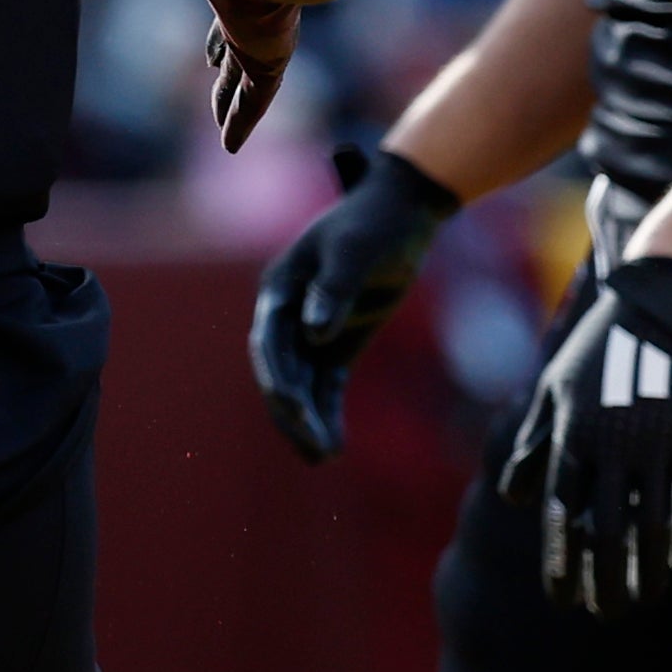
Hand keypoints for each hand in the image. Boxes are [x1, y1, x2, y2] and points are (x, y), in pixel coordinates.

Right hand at [74, 0, 299, 148]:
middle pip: (242, 23)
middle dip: (231, 45)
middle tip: (221, 61)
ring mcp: (270, 21)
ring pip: (251, 69)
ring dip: (234, 91)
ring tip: (227, 124)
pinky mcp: (270, 48)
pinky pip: (255, 95)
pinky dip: (240, 118)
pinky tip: (232, 145)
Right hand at [251, 144, 462, 460]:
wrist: (402, 214)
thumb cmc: (375, 224)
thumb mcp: (356, 250)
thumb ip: (334, 290)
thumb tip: (313, 333)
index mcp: (280, 287)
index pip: (269, 341)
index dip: (277, 376)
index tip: (292, 408)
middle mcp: (287, 314)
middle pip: (280, 371)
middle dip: (292, 411)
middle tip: (314, 447)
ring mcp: (311, 330)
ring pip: (301, 385)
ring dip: (308, 421)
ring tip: (325, 458)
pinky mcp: (337, 343)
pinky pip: (326, 385)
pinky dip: (328, 413)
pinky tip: (335, 445)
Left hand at [499, 252, 671, 618]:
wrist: (663, 308)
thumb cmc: (597, 352)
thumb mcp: (553, 390)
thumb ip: (535, 446)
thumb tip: (519, 502)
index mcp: (574, 435)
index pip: (563, 512)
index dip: (561, 558)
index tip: (559, 598)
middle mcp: (615, 446)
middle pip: (609, 530)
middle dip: (604, 578)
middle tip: (602, 614)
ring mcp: (661, 445)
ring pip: (655, 524)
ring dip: (647, 570)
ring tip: (639, 602)